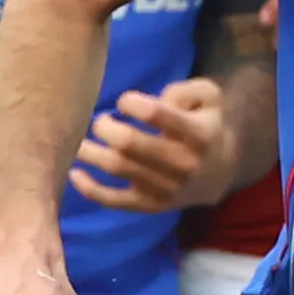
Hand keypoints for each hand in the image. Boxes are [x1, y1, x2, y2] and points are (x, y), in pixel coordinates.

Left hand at [70, 79, 231, 211]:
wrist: (218, 174)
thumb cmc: (205, 126)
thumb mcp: (209, 98)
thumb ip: (186, 88)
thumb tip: (156, 99)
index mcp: (199, 134)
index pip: (155, 114)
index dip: (131, 102)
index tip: (125, 101)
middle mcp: (183, 163)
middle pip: (129, 143)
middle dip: (105, 126)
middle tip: (101, 120)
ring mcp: (166, 188)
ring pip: (116, 167)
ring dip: (89, 151)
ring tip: (80, 140)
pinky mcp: (151, 206)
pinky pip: (113, 200)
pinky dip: (89, 188)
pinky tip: (75, 172)